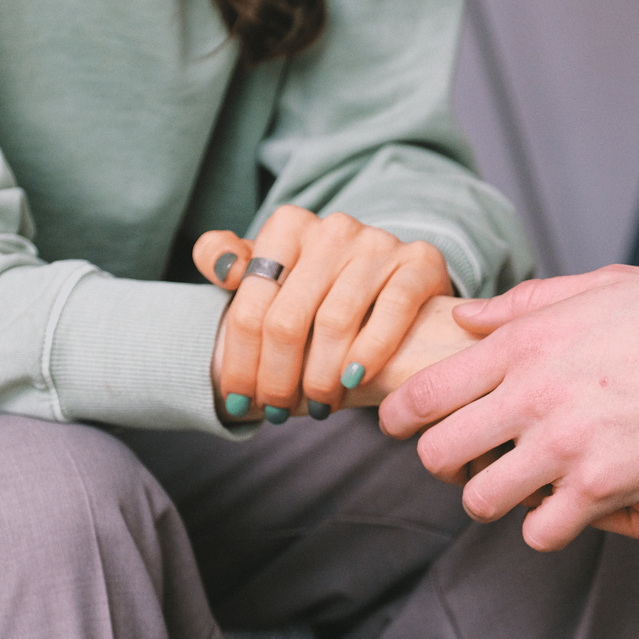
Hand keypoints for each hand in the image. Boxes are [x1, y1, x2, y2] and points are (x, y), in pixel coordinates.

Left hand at [195, 205, 451, 420]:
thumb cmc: (321, 291)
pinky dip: (370, 352)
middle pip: (287, 320)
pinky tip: (354, 381)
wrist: (396, 284)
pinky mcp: (420, 261)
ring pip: (335, 321)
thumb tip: (219, 265)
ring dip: (321, 377)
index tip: (238, 401)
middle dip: (277, 378)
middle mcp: (332, 228)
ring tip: (318, 406)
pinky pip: (392, 310)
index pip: (250, 306)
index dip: (240, 362)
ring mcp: (378, 243)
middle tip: (278, 412)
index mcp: (288, 226)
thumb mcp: (273, 274)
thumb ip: (233, 263)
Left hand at [379, 265, 638, 549]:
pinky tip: (561, 508)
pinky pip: (539, 532)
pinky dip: (544, 526)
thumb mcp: (604, 286)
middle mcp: (532, 393)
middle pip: (437, 452)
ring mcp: (564, 444)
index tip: (395, 426)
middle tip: (458, 462)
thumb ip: (526, 303)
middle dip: (438, 463)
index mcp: (525, 342)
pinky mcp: (602, 488)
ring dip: (489, 498)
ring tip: (511, 487)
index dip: (395, 416)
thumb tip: (468, 316)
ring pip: (479, 499)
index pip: (424, 390)